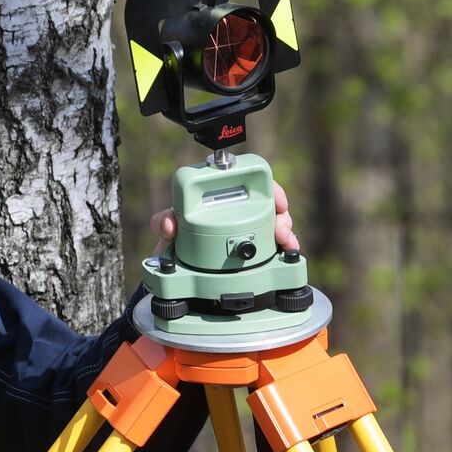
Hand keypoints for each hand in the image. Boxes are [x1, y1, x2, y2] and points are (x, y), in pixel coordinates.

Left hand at [149, 181, 299, 257]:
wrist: (179, 269)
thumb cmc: (175, 241)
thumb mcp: (167, 230)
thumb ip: (162, 222)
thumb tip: (169, 224)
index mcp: (220, 196)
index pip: (251, 181)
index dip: (269, 188)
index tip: (278, 202)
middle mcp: (238, 209)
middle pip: (269, 203)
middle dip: (282, 215)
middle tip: (282, 228)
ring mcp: (248, 229)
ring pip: (276, 222)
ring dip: (285, 231)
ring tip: (286, 242)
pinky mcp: (254, 248)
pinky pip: (275, 244)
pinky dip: (285, 247)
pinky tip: (289, 252)